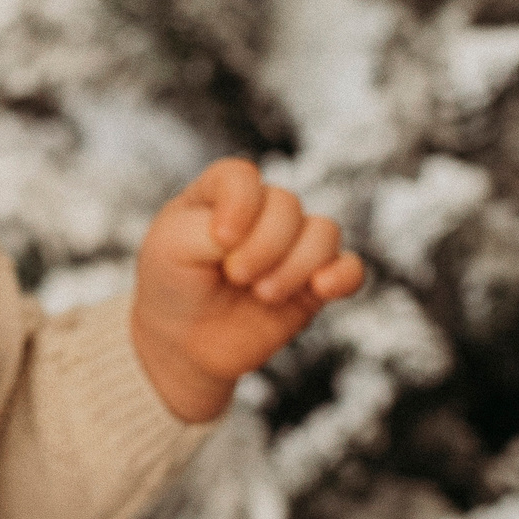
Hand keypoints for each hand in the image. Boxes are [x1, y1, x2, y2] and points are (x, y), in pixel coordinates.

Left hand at [130, 157, 366, 422]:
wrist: (184, 342)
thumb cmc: (173, 283)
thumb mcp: (168, 248)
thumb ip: (205, 229)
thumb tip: (251, 234)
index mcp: (221, 192)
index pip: (242, 176)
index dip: (240, 204)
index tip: (221, 240)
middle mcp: (262, 211)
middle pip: (287, 205)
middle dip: (264, 246)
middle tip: (236, 277)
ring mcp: (291, 245)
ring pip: (324, 232)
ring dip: (295, 266)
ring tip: (263, 295)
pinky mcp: (313, 283)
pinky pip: (350, 268)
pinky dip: (342, 275)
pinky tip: (321, 288)